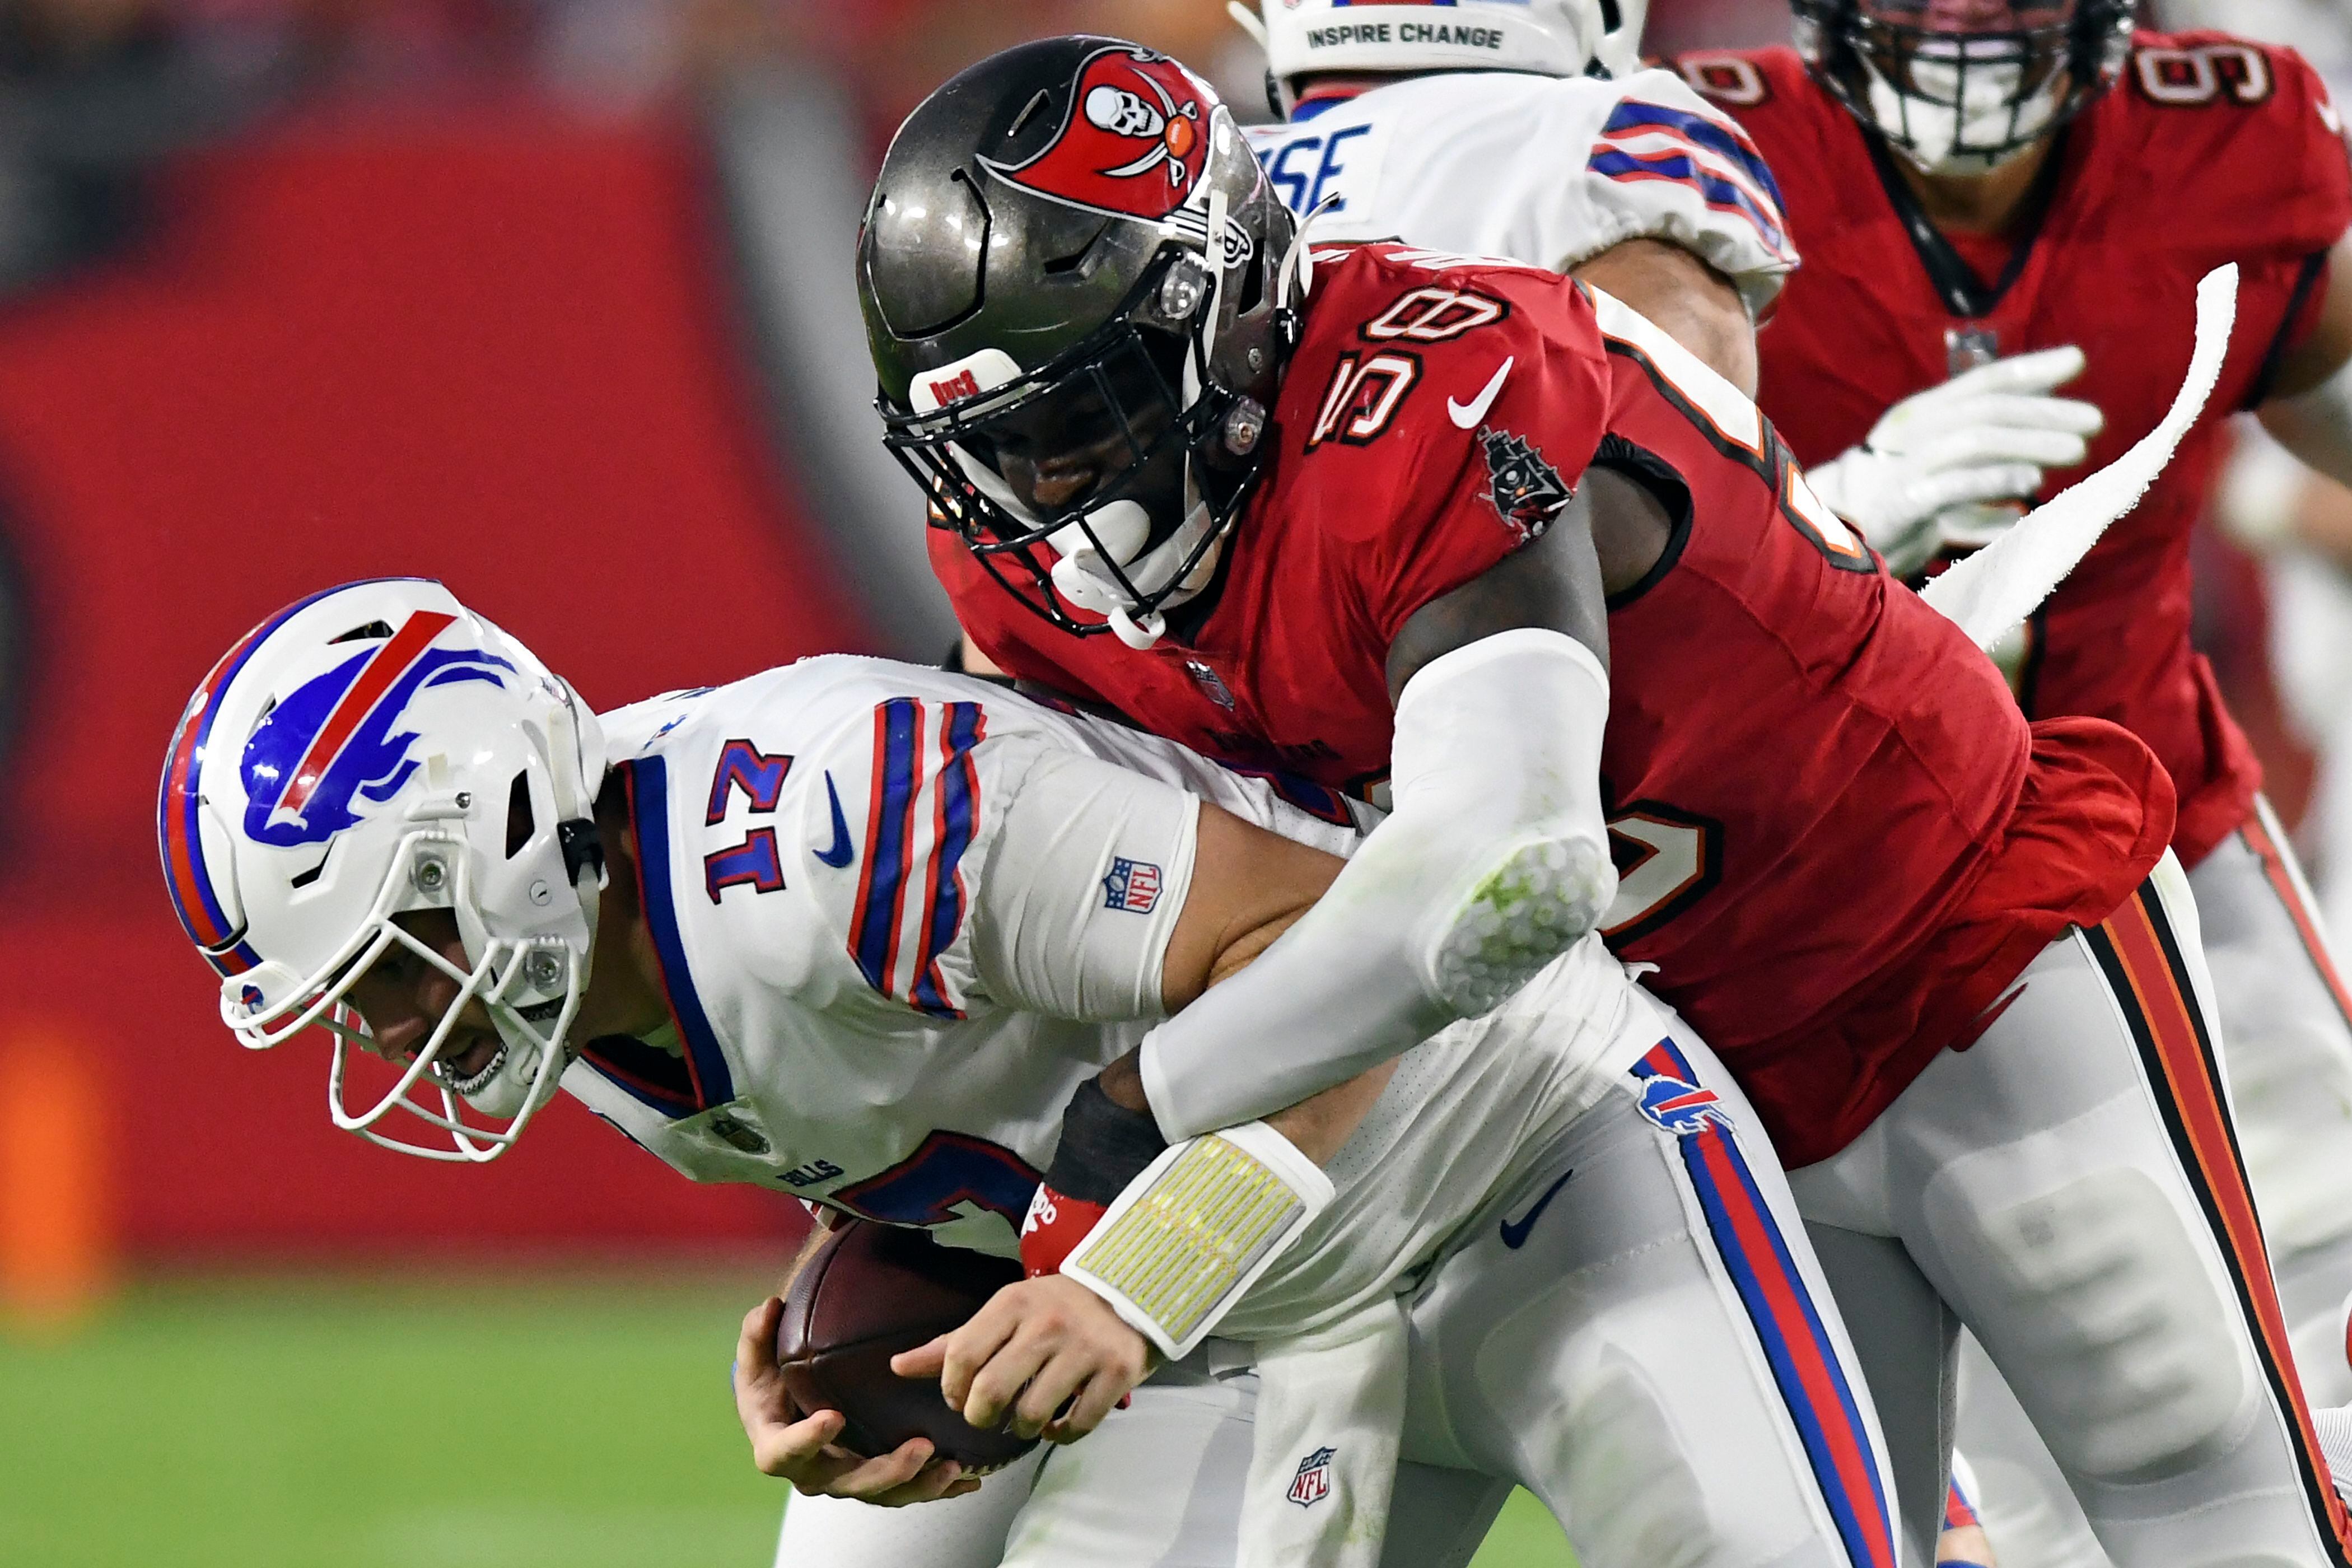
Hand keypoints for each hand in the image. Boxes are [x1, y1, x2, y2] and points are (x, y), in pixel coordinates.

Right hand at [733, 1297, 981, 1504]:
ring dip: (920, 1483)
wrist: (788, 1411)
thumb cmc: (773, 1382)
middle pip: (850, 1483)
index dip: (806, 1440)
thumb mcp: (759, 1358)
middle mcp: (816, 1473)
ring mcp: (848, 1480)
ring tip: (953, 1464)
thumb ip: (758, 1334)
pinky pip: (908, 1491)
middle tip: (922, 1447)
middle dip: (887, 1471)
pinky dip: (939, 1487)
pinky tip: (969, 1480)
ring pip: (885, 1494)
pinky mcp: (877, 1481)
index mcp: (778, 1448)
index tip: (832, 1416)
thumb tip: (769, 1307)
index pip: (785, 1452)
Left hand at [893, 1276, 1152, 1444]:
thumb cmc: (1055, 1307)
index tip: (960, 1397)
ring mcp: (1085, 1347)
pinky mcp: (1117, 1371)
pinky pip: (1077, 1424)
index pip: (961, 1355)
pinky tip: (1057, 1422)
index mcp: (1014, 1302)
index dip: (952, 1389)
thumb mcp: (1004, 1312)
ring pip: (1032, 1414)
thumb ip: (953, 1343)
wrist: (1128, 1292)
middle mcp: (1048, 1323)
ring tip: (1024, 1417)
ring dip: (1021, 1428)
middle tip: (987, 1416)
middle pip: (991, 1390)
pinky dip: (1061, 1434)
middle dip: (980, 1416)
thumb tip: (897, 1366)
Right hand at [1805, 345, 2103, 576]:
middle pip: (1989, 409)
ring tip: (2076, 450)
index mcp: (1923, 416)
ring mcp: (1906, 464)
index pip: (1982, 383)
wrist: (1826, 535)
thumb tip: (2034, 472)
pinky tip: (2030, 484)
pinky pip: (1955, 486)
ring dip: (2031, 442)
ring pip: (1977, 440)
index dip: (2029, 369)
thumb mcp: (1935, 477)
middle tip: (2093, 420)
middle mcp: (1915, 430)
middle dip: (2044, 411)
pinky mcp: (1902, 501)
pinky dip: (1994, 482)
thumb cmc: (1887, 506)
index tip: (2076, 361)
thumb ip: (1979, 470)